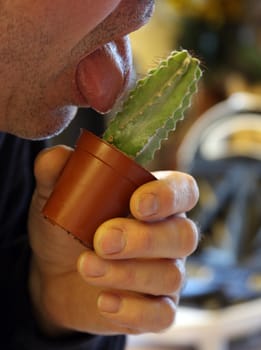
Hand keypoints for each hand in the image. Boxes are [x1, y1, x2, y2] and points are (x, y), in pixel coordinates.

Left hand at [28, 145, 198, 335]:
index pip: (184, 190)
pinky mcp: (156, 308)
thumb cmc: (67, 227)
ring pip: (171, 275)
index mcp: (154, 201)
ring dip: (127, 273)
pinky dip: (134, 310)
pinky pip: (163, 314)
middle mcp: (168, 235)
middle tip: (103, 240)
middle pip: (183, 235)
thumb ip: (55, 173)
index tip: (137, 204)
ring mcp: (166, 272)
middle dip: (144, 239)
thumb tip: (55, 157)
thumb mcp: (56, 197)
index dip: (169, 196)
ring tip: (86, 266)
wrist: (55, 273)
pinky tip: (103, 301)